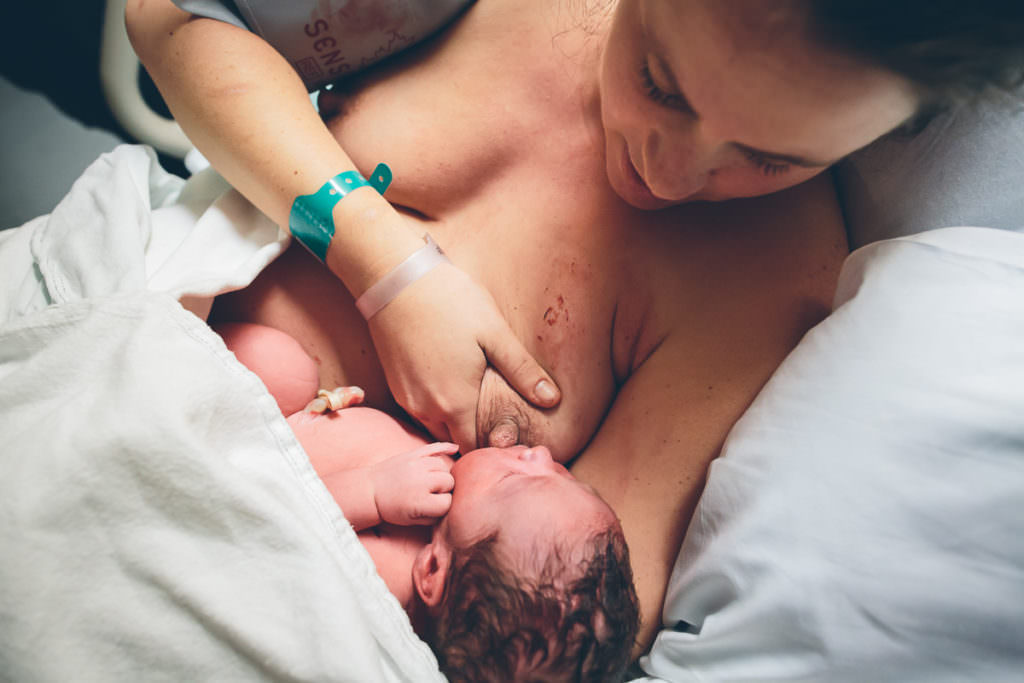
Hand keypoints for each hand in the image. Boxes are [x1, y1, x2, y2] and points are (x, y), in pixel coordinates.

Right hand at [368, 261, 559, 451]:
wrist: (394, 278)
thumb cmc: (449, 302)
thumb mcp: (494, 334)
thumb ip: (523, 372)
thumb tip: (552, 400)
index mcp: (454, 403)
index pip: (475, 449)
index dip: (494, 447)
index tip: (510, 433)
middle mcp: (426, 409)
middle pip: (455, 440)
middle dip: (475, 436)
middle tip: (498, 416)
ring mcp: (407, 397)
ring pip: (435, 426)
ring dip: (454, 421)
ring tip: (477, 400)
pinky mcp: (395, 383)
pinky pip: (420, 409)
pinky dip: (437, 406)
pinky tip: (453, 383)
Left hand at [370, 442, 457, 525]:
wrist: (370, 492)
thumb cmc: (393, 509)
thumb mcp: (414, 521)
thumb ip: (436, 515)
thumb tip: (454, 504)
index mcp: (421, 501)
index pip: (448, 502)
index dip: (443, 506)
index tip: (431, 508)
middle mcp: (421, 480)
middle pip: (449, 481)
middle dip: (444, 489)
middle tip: (429, 495)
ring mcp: (417, 464)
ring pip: (444, 465)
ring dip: (441, 474)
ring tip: (428, 482)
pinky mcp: (412, 454)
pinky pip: (434, 447)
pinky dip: (445, 447)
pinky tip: (454, 448)